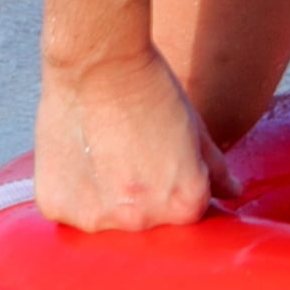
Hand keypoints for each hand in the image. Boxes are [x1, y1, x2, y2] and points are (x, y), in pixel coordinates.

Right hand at [30, 46, 227, 231]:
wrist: (98, 61)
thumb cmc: (150, 88)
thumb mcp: (194, 128)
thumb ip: (215, 169)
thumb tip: (231, 193)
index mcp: (184, 206)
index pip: (188, 219)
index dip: (178, 193)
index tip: (165, 173)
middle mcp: (142, 222)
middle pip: (146, 228)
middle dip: (144, 202)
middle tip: (132, 161)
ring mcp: (97, 219)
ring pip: (106, 224)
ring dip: (108, 202)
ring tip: (104, 158)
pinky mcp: (58, 207)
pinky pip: (70, 213)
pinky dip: (74, 194)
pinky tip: (80, 160)